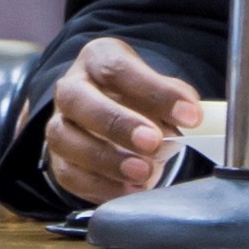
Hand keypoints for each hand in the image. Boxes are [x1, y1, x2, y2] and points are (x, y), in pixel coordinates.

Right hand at [40, 37, 207, 204]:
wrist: (116, 121)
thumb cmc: (140, 101)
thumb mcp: (160, 88)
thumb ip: (176, 98)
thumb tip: (190, 117)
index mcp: (97, 60)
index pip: (118, 69)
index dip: (154, 92)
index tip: (190, 116)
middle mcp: (71, 88)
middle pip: (78, 99)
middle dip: (117, 123)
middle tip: (153, 141)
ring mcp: (60, 124)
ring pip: (64, 138)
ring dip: (105, 158)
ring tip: (143, 171)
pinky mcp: (59, 160)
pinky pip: (69, 175)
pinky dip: (101, 186)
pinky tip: (131, 189)